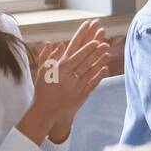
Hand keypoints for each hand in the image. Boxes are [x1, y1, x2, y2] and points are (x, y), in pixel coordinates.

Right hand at [30, 19, 109, 142]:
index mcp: (59, 68)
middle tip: (105, 43)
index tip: (94, 40)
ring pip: (90, 70)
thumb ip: (49, 56)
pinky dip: (99, 75)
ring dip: (99, 61)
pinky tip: (105, 68)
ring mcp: (76, 85)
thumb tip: (58, 43)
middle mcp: (68, 76)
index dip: (85, 46)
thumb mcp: (43, 71)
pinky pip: (92, 83)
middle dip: (95, 51)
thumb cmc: (43, 88)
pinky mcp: (81, 94)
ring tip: (108, 52)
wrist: (45, 110)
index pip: (75, 54)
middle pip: (85, 61)